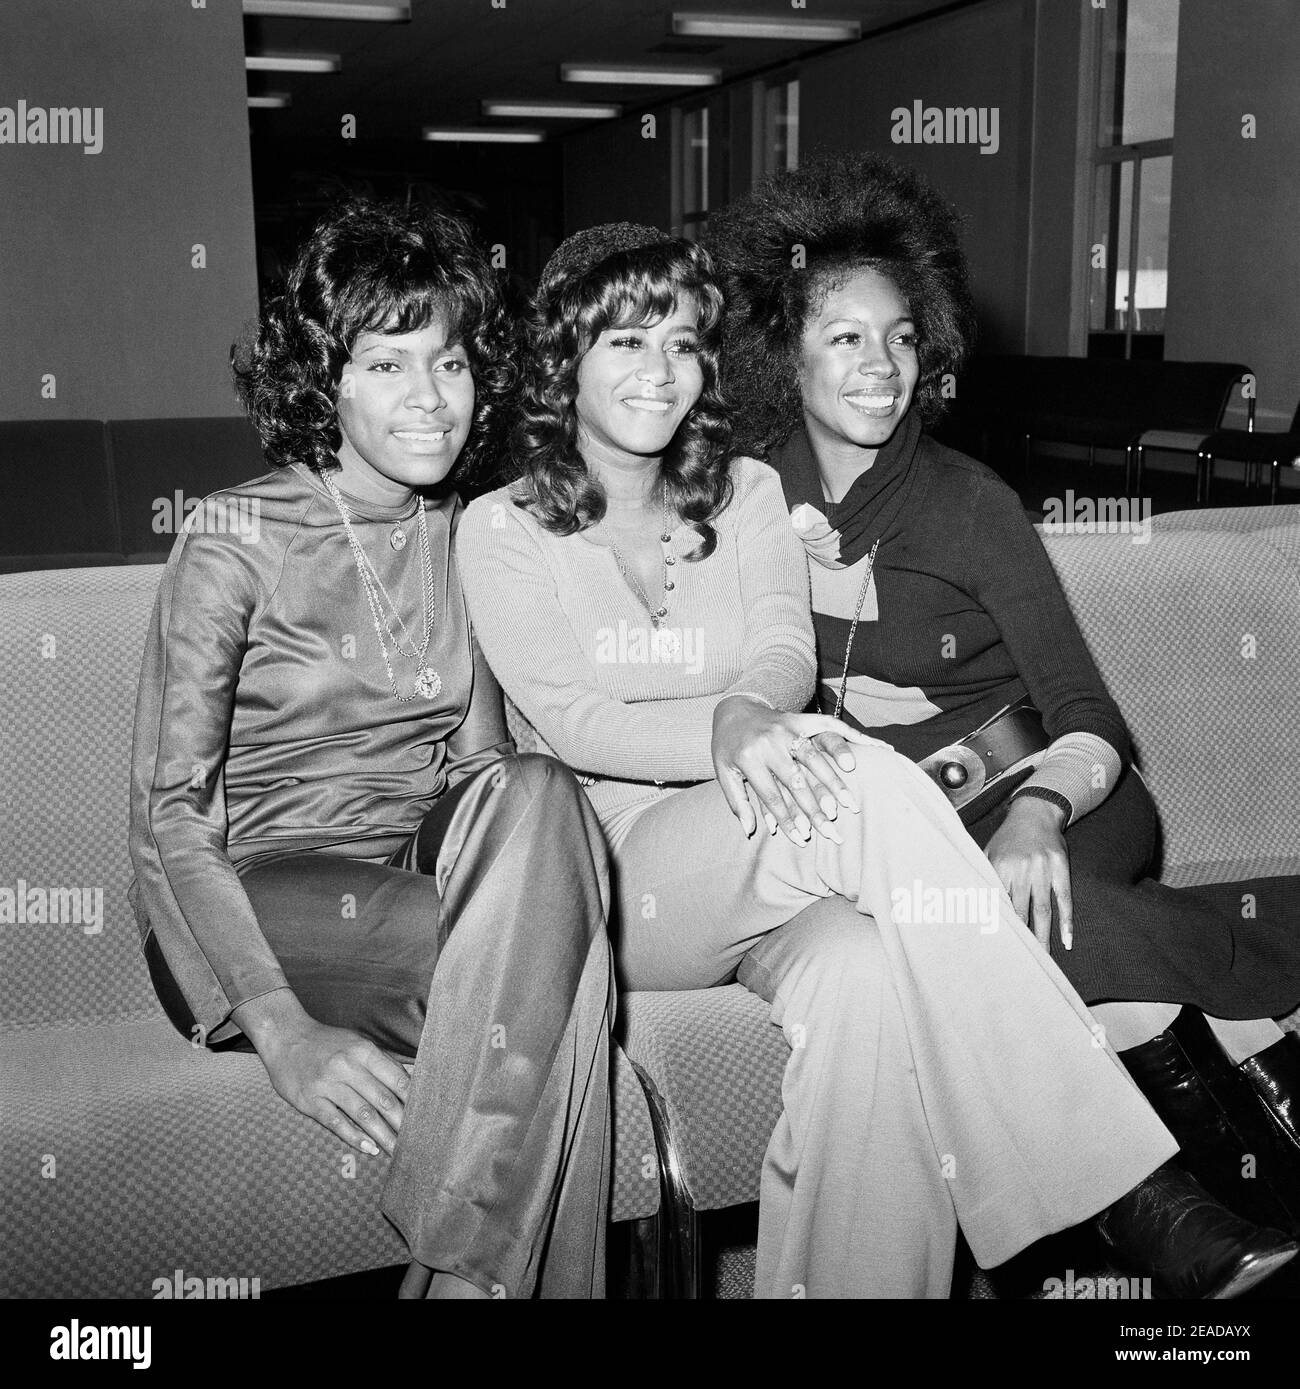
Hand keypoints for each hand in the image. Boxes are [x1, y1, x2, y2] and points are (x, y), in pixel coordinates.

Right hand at [232, 988, 409, 1155]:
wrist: (285, 1036)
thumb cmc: (327, 1042)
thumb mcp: (356, 1042)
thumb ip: (381, 1063)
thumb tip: (409, 1084)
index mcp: (363, 1051)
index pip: (396, 1079)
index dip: (413, 1101)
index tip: (426, 1117)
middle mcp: (347, 1066)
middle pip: (383, 1100)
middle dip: (403, 1123)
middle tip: (417, 1141)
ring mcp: (328, 1085)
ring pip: (363, 1115)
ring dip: (383, 1135)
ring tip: (398, 1151)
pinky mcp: (310, 1101)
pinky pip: (336, 1123)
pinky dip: (355, 1138)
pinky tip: (370, 1148)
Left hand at [711, 696, 875, 843]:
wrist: (733, 708)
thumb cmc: (728, 747)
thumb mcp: (723, 773)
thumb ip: (738, 802)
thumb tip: (750, 831)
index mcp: (748, 758)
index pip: (771, 796)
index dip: (787, 819)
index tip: (802, 838)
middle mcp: (769, 743)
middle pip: (797, 781)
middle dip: (815, 808)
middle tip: (831, 829)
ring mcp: (787, 728)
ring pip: (815, 758)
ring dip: (834, 783)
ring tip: (849, 805)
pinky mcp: (800, 719)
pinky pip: (830, 726)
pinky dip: (855, 736)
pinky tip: (878, 748)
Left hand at [985, 796, 1072, 951]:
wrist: (1035, 812)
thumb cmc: (1007, 838)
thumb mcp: (988, 852)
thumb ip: (982, 877)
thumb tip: (970, 905)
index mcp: (999, 868)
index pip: (998, 905)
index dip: (999, 927)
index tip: (997, 948)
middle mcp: (1021, 870)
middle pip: (1021, 912)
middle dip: (1021, 938)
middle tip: (1020, 962)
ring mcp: (1043, 870)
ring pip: (1043, 911)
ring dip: (1043, 937)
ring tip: (1043, 958)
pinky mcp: (1061, 869)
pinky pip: (1064, 899)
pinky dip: (1067, 921)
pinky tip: (1067, 940)